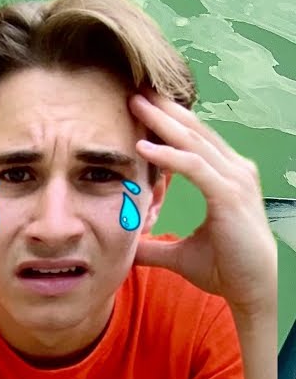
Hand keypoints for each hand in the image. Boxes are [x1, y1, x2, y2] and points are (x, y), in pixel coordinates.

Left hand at [129, 92, 276, 317]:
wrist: (252, 290)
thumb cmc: (225, 268)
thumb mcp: (178, 252)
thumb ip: (152, 245)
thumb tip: (125, 245)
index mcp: (225, 177)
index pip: (193, 139)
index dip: (167, 120)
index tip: (139, 104)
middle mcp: (233, 172)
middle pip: (193, 130)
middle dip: (163, 108)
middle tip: (134, 88)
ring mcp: (234, 181)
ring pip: (192, 142)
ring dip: (161, 122)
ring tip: (134, 104)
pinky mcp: (229, 196)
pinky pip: (194, 167)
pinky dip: (167, 156)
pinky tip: (143, 147)